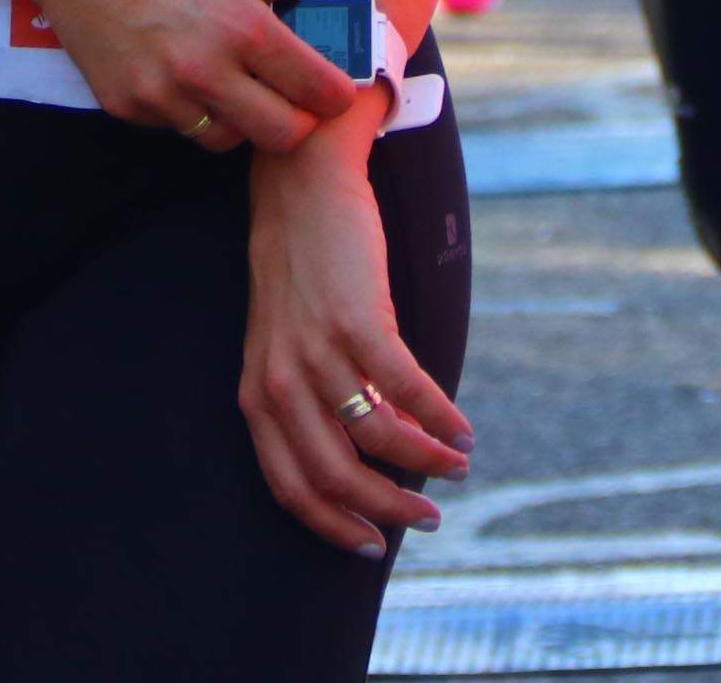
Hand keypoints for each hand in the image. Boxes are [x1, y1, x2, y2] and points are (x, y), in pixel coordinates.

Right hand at [10, 0, 358, 154]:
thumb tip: (307, 5)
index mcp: (242, 28)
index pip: (315, 90)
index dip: (335, 93)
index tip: (335, 88)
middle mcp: (206, 73)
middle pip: (280, 136)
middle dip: (296, 121)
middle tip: (292, 97)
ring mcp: (162, 96)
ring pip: (225, 140)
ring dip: (240, 120)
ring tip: (233, 83)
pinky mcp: (126, 106)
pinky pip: (176, 125)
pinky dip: (189, 109)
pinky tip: (180, 70)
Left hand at [241, 138, 472, 555]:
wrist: (300, 178)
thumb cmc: (300, 260)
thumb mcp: (289, 339)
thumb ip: (319, 394)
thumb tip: (382, 443)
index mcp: (258, 391)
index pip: (288, 485)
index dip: (332, 524)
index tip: (371, 542)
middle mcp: (280, 380)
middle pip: (334, 477)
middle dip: (387, 511)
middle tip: (427, 520)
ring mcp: (316, 350)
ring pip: (377, 439)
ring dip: (425, 462)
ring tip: (457, 465)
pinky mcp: (356, 319)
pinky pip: (407, 389)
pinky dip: (440, 418)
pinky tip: (462, 428)